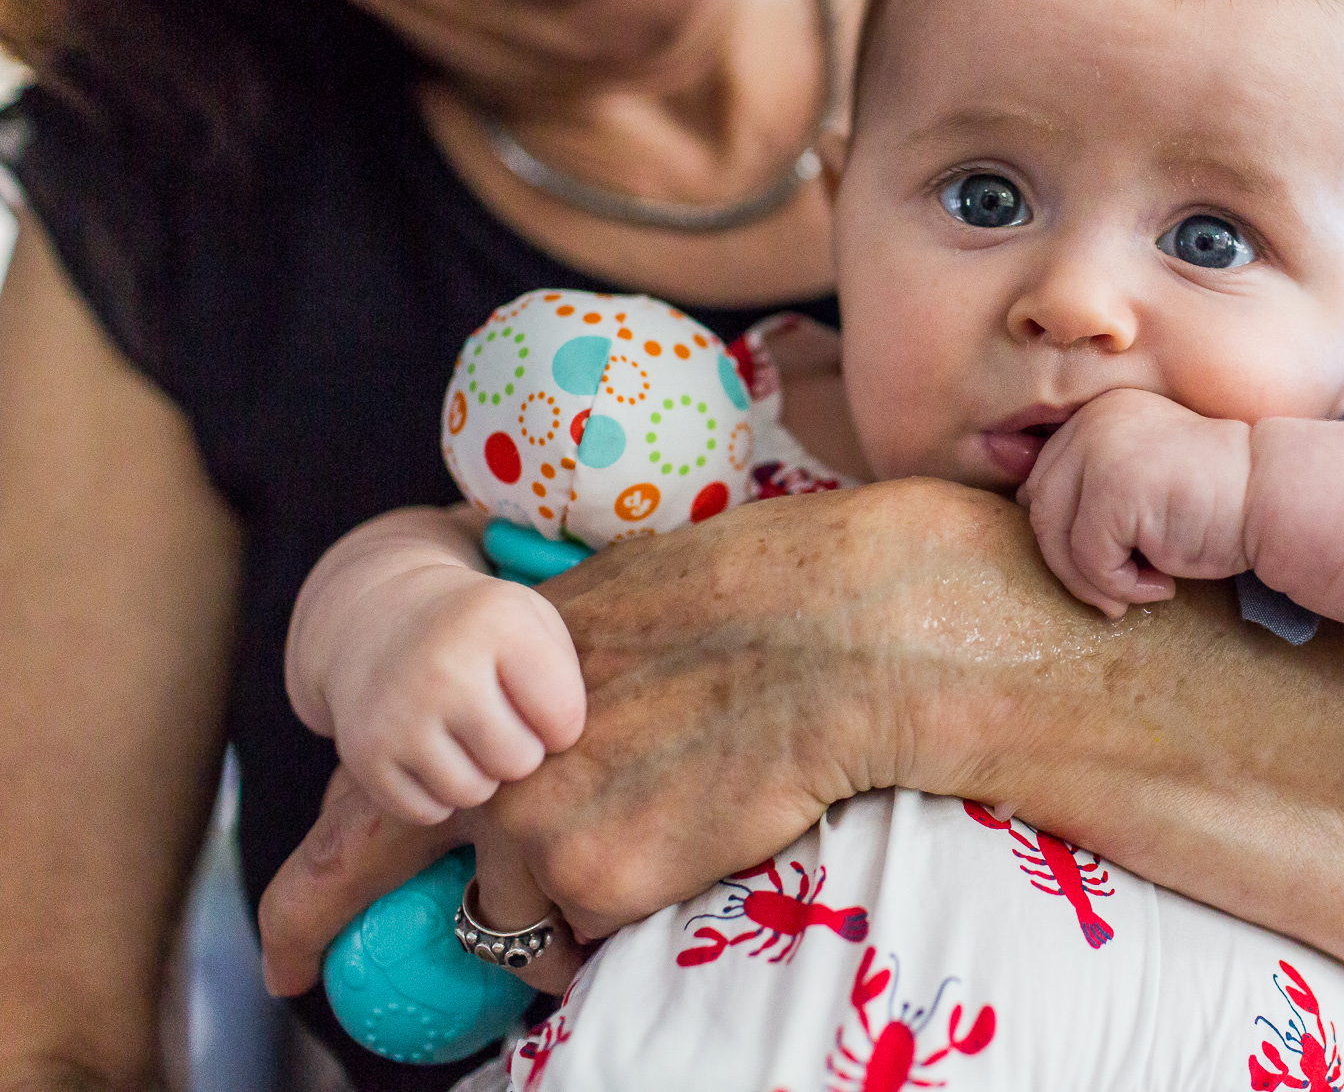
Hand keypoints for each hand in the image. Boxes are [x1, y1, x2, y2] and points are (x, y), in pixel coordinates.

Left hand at [263, 481, 994, 991]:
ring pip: (530, 920)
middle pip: (423, 881)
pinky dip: (645, 904)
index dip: (316, 882)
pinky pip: (605, 929)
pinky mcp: (603, 884)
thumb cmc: (743, 598)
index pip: (366, 798)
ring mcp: (536, 831)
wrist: (828, 634)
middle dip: (379, 928)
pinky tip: (700, 833)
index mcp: (479, 691)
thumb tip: (535, 733)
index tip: (289, 945)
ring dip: (578, 903)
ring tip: (663, 831)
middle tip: (319, 971)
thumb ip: (543, 690)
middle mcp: (486, 768)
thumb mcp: (602, 614)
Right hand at [317, 562, 585, 825]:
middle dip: (520, 749)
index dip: (560, 720)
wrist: (376, 619)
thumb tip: (583, 758)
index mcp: (497, 623)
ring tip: (465, 732)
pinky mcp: (364, 757)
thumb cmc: (478, 630)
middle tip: (499, 719)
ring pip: (474, 793)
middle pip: (520, 762)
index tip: (539, 700)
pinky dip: (437, 791)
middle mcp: (442, 669)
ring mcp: (397, 716)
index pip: (564, 719)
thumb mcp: (532, 621)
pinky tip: (430, 749)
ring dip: (480, 773)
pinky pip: (429, 811)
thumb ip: (569, 675)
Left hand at [1017, 388, 1253, 617]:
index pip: (1044, 480)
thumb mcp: (1142, 481)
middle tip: (1114, 596)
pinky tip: (1163, 586)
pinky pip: (1089, 558)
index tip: (1104, 566)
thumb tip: (1028, 511)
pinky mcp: (1114, 486)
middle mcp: (1092, 422)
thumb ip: (1091, 485)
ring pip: (1056, 537)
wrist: (1274, 499)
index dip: (1063, 535)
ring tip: (1139, 592)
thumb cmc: (1215, 502)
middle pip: (1041, 509)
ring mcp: (1100, 450)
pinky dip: (1120, 586)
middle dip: (1070, 565)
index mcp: (1097, 415)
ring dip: (1093, 582)